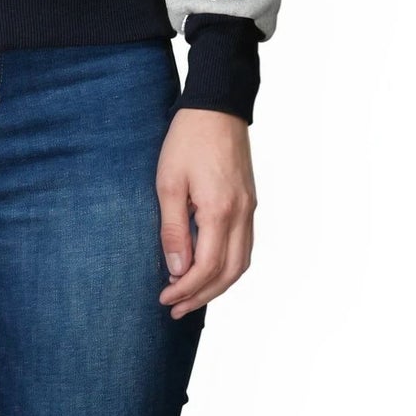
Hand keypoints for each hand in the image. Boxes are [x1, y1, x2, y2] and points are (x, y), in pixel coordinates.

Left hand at [156, 107, 256, 318]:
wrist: (217, 106)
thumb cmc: (188, 139)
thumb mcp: (169, 181)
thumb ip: (174, 228)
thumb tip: (177, 269)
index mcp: (220, 210)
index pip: (208, 267)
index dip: (186, 289)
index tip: (165, 298)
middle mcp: (242, 214)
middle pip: (229, 273)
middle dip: (202, 296)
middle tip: (176, 309)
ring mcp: (249, 208)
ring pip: (242, 263)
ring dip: (218, 285)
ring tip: (192, 296)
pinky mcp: (249, 201)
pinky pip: (245, 245)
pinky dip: (229, 266)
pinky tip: (211, 268)